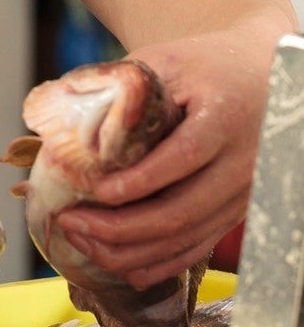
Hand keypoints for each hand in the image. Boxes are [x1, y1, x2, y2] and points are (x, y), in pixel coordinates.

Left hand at [56, 22, 286, 286]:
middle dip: (121, 227)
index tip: (96, 191)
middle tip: (72, 223)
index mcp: (223, 119)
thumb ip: (122, 89)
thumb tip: (63, 122)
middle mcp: (241, 165)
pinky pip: (197, 248)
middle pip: (182, 212)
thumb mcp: (166, 62)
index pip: (181, 159)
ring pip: (187, 239)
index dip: (137, 183)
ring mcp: (242, 195)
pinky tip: (120, 263)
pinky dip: (158, 264)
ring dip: (131, 250)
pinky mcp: (236, 212)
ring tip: (82, 240)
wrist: (264, 77)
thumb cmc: (207, 65)